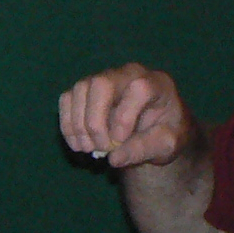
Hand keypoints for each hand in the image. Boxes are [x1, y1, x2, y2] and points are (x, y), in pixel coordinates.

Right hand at [58, 64, 194, 169]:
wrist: (155, 129)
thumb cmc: (165, 133)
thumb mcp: (166, 145)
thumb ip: (144, 149)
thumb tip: (114, 158)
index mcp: (155, 83)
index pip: (138, 88)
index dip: (125, 117)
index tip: (120, 141)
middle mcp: (128, 74)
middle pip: (101, 83)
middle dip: (95, 121)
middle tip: (102, 148)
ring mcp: (104, 78)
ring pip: (80, 90)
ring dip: (79, 125)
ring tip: (89, 149)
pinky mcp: (86, 90)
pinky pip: (67, 99)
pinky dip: (68, 125)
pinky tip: (79, 144)